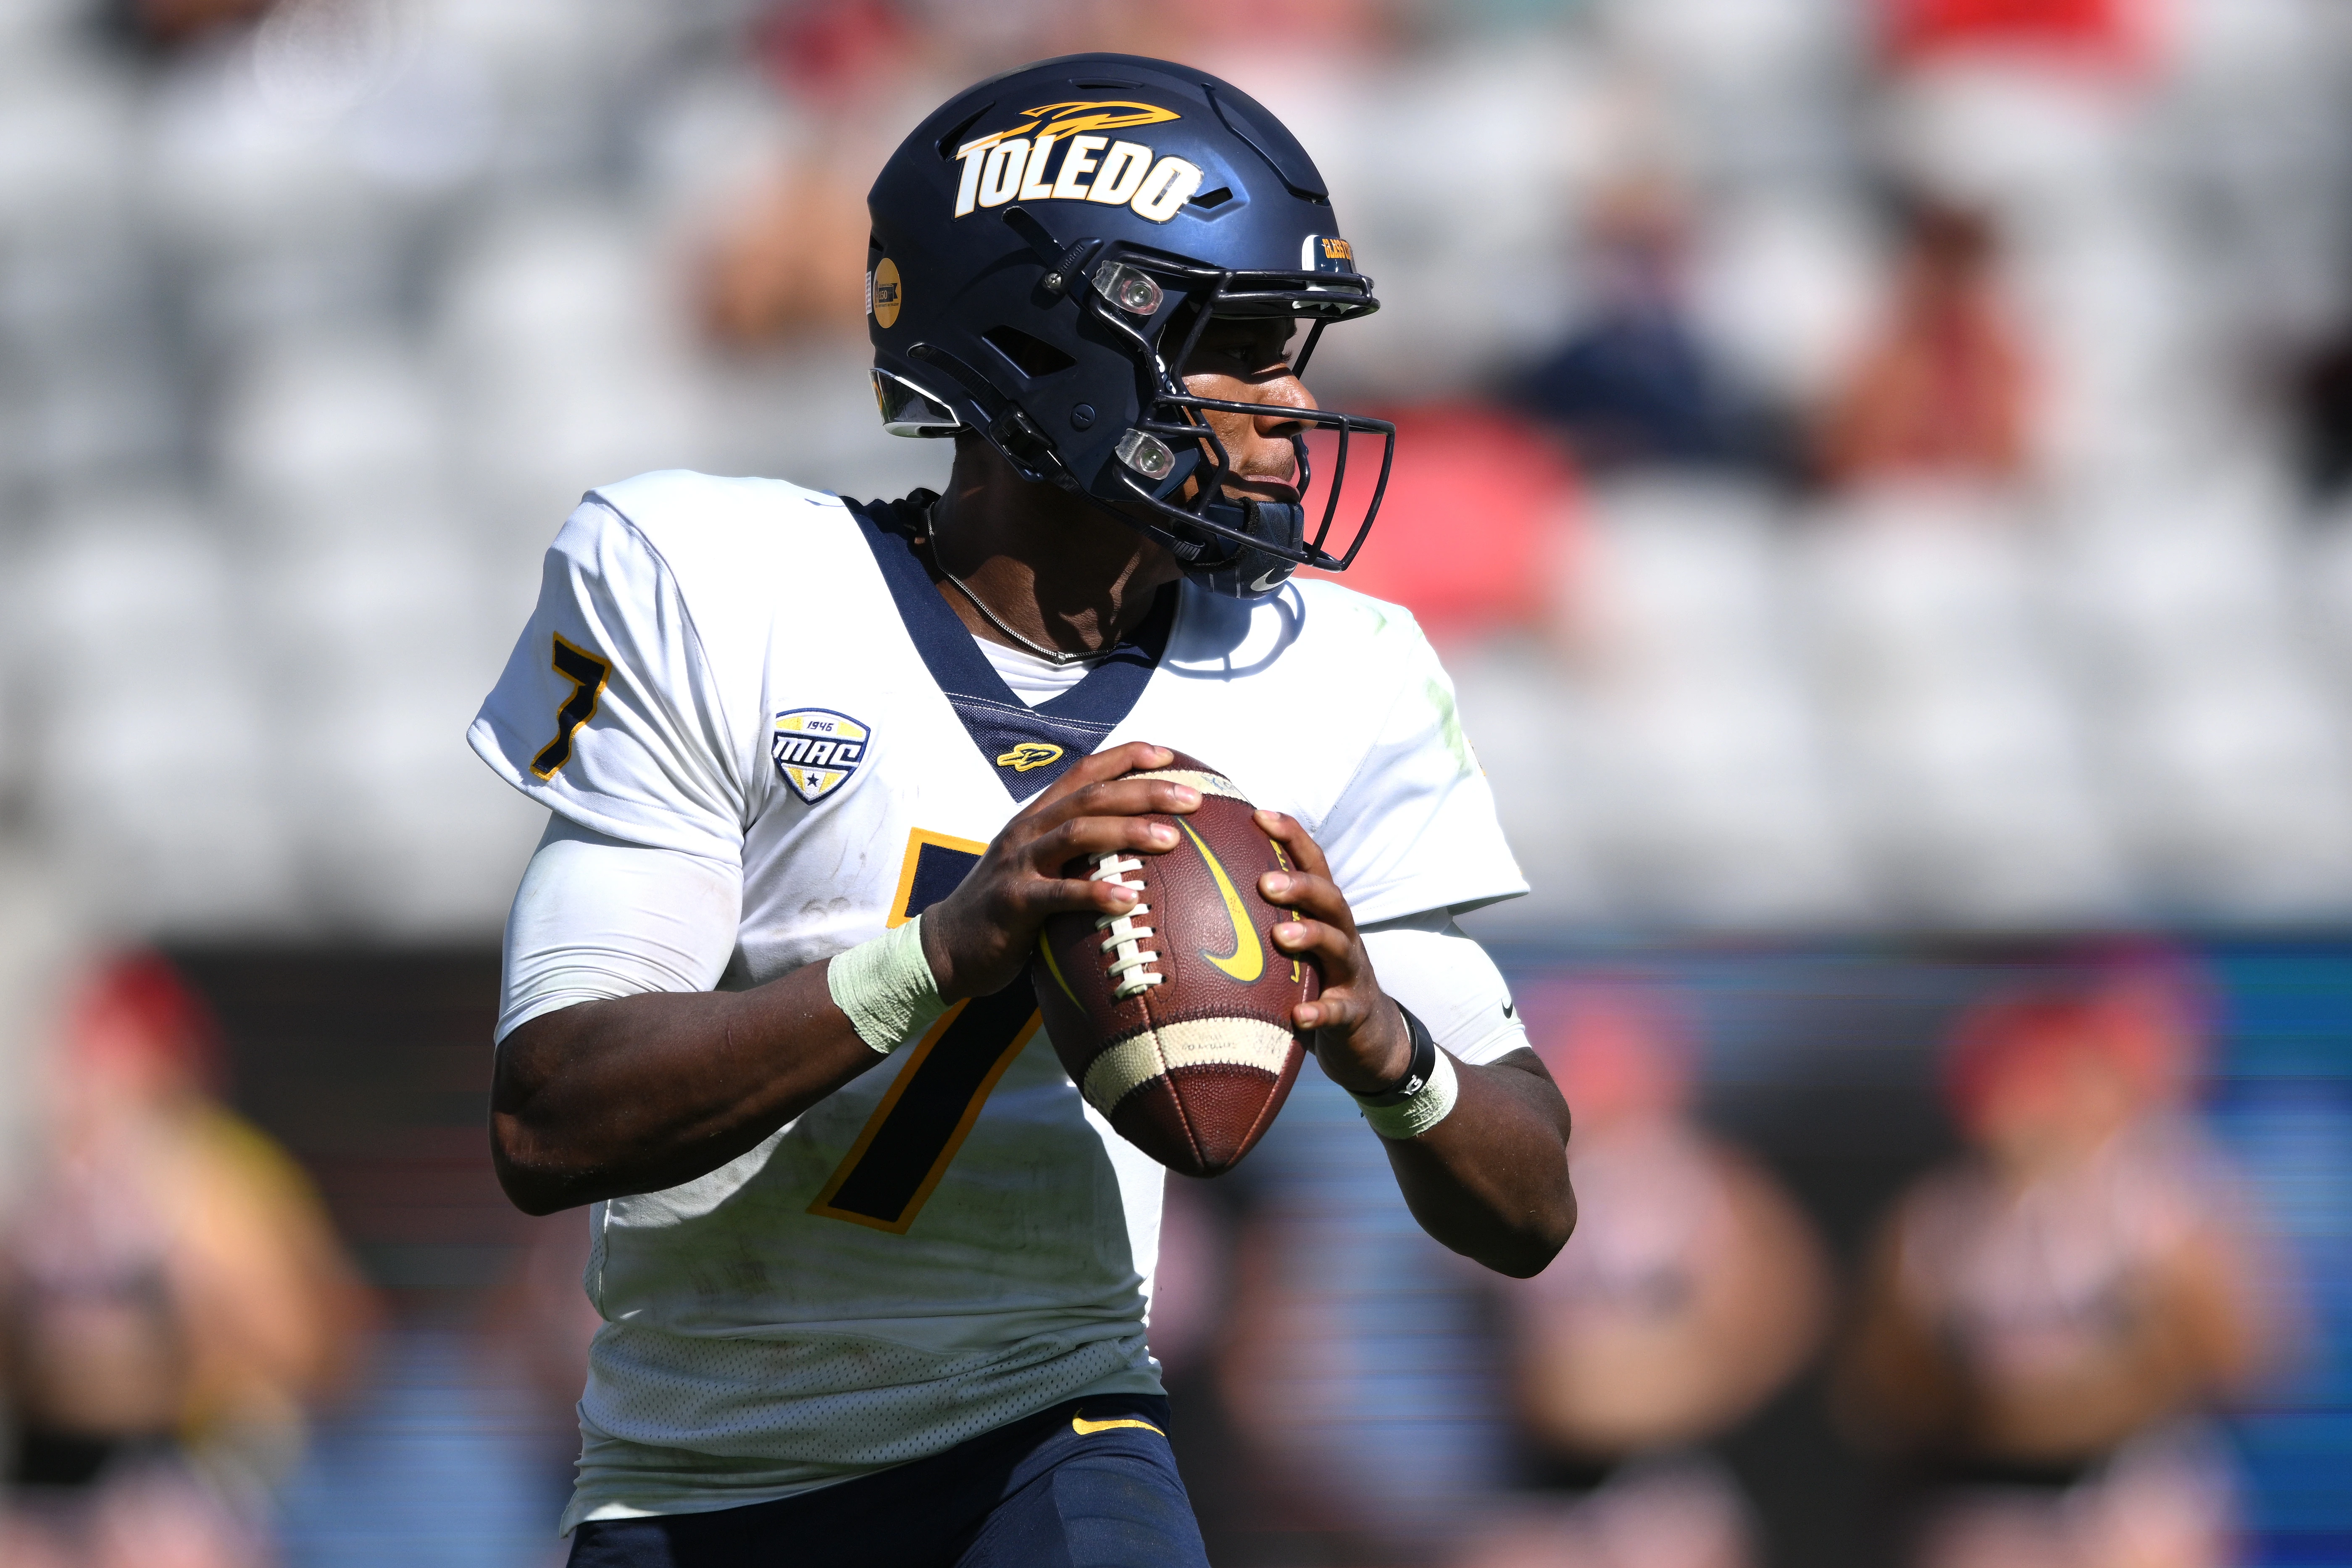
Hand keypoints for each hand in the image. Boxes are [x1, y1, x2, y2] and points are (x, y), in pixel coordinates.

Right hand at [921, 743, 1199, 1001]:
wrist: (946, 946)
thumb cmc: (1005, 910)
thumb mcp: (1037, 867)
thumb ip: (1074, 853)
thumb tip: (1132, 850)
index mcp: (1036, 817)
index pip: (1084, 772)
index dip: (1127, 757)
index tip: (1170, 755)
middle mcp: (1027, 831)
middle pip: (1092, 796)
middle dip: (1144, 790)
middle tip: (1192, 798)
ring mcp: (1018, 864)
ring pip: (1078, 833)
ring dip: (1128, 832)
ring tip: (1172, 839)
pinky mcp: (1013, 902)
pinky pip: (1060, 894)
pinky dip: (1096, 892)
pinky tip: (1130, 899)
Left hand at [1255, 810, 1412, 1094]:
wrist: (1369, 1034)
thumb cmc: (1317, 980)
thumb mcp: (1295, 945)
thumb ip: (1262, 919)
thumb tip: (1193, 893)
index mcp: (1324, 913)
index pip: (1313, 864)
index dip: (1291, 836)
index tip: (1258, 814)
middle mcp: (1342, 934)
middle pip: (1329, 897)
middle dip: (1299, 885)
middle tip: (1263, 882)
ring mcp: (1351, 972)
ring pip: (1338, 944)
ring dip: (1311, 936)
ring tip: (1280, 936)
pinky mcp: (1354, 1011)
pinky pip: (1339, 1010)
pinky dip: (1321, 1011)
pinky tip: (1299, 1016)